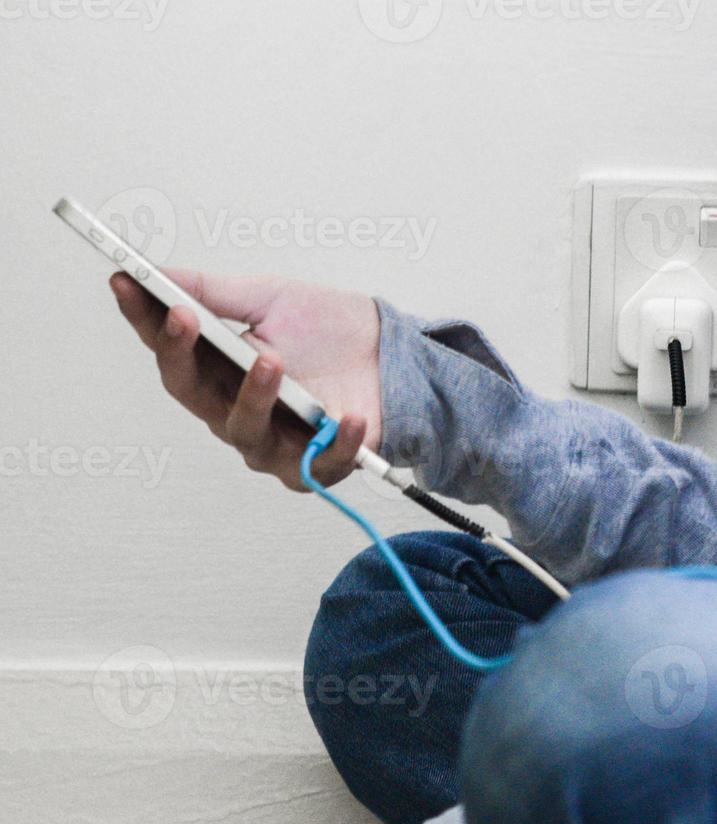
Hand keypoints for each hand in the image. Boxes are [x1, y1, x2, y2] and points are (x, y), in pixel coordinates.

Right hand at [110, 270, 381, 490]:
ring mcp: (276, 442)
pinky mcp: (321, 463)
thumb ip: (216, 293)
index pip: (170, 350)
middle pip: (192, 394)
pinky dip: (336, 441)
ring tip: (272, 360)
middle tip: (186, 316)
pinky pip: (319, 463)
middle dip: (183, 355)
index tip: (127, 283)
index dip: (145, 320)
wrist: (393, 354)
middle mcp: (235, 411)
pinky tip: (348, 416)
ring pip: (246, 432)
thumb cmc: (329, 331)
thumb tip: (157, 272)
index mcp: (219, 371)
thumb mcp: (273, 299)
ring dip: (255, 396)